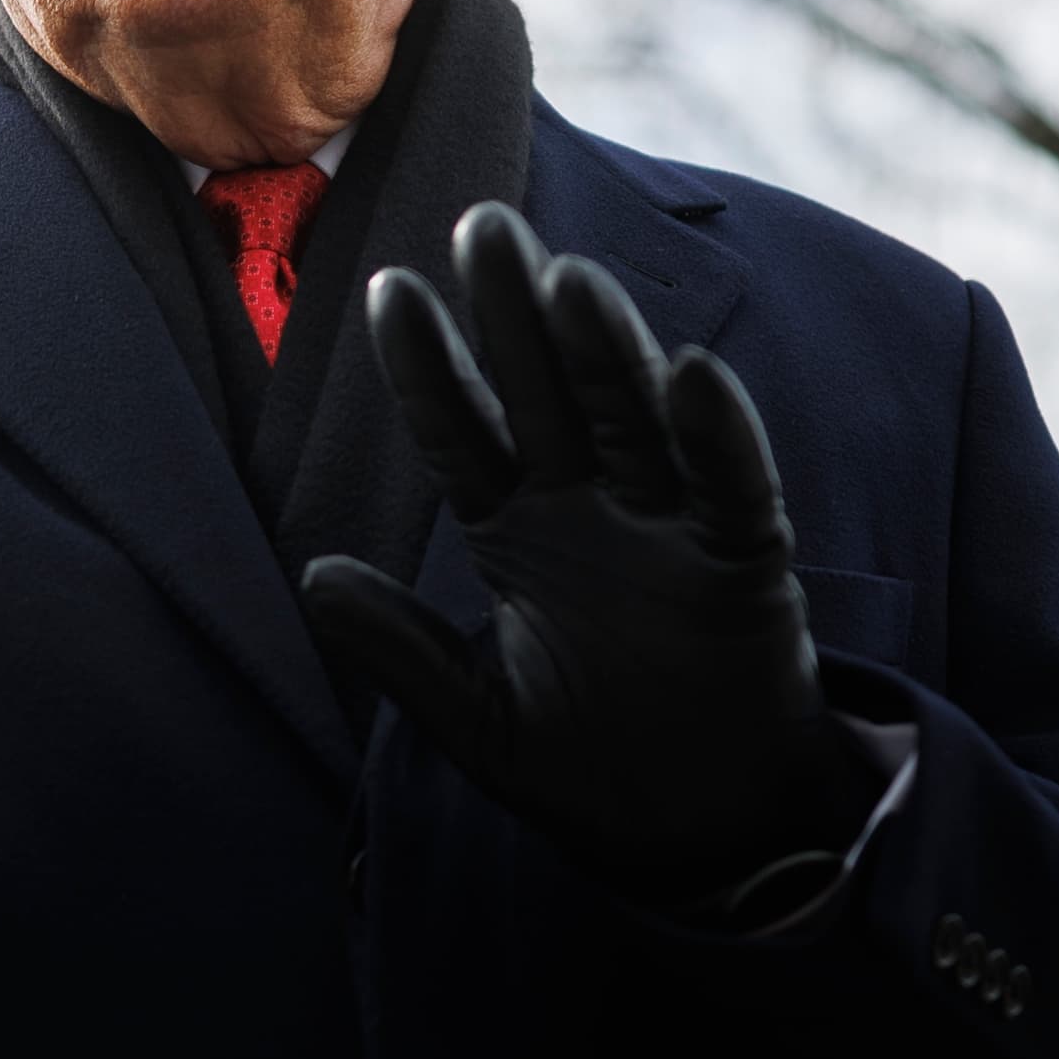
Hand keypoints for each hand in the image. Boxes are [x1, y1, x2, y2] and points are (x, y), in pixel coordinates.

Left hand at [300, 204, 871, 900]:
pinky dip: (718, 435)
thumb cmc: (588, 772)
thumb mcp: (476, 721)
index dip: (428, 365)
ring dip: (606, 350)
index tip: (388, 288)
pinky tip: (691, 375)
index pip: (463, 431)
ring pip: (636, 418)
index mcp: (518, 532)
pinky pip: (735, 488)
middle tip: (481, 220)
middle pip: (549, 392)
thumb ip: (401, 652)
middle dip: (514, 313)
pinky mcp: (745, 564)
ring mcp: (671, 530)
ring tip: (569, 278)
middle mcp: (592, 511)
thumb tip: (313, 577)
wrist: (697, 838)